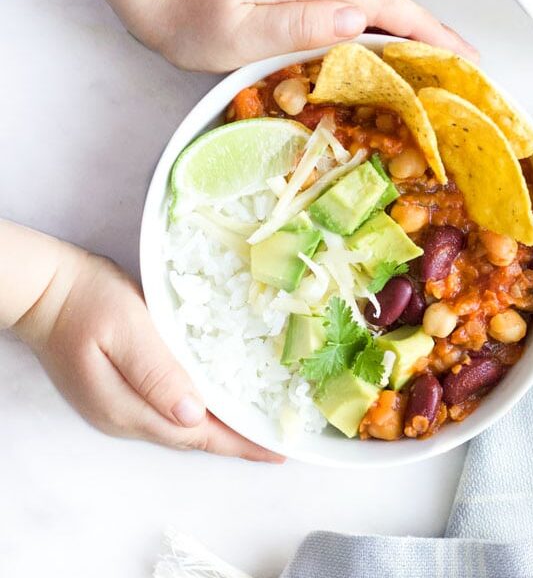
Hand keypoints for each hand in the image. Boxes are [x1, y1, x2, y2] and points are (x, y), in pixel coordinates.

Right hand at [19, 247, 281, 461]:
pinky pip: (166, 412)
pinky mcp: (117, 393)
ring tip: (253, 425)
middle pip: (191, 438)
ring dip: (217, 429)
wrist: (46, 292)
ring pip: (179, 428)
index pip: (196, 435)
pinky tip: (214, 401)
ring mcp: (118, 408)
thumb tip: (194, 414)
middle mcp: (124, 418)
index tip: (275, 451)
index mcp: (129, 406)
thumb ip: (157, 373)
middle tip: (273, 439)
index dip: (239, 445)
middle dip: (234, 442)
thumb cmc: (87, 301)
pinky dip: (197, 413)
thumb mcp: (127, 328)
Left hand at [139, 0, 477, 71]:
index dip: (427, 32)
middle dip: (431, 29)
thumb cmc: (193, 19)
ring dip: (410, 24)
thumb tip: (357, 21)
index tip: (463, 56)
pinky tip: (390, 39)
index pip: (383, 6)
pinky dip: (382, 18)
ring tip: (439, 58)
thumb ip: (296, 24)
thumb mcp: (238, 32)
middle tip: (465, 66)